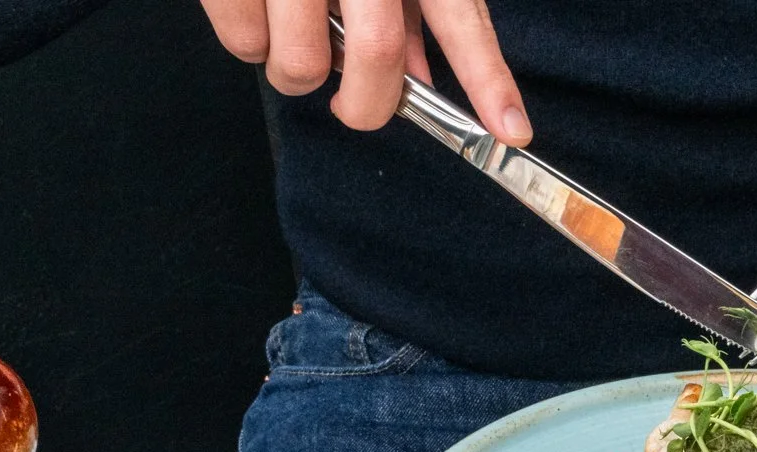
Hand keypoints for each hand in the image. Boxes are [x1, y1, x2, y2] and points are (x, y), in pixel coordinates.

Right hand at [199, 0, 530, 145]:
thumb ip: (410, 16)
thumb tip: (420, 84)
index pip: (460, 18)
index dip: (488, 78)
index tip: (512, 130)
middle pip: (375, 55)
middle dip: (364, 106)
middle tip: (351, 106)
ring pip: (301, 64)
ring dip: (296, 75)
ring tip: (292, 36)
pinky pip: (245, 43)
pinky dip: (251, 47)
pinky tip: (260, 15)